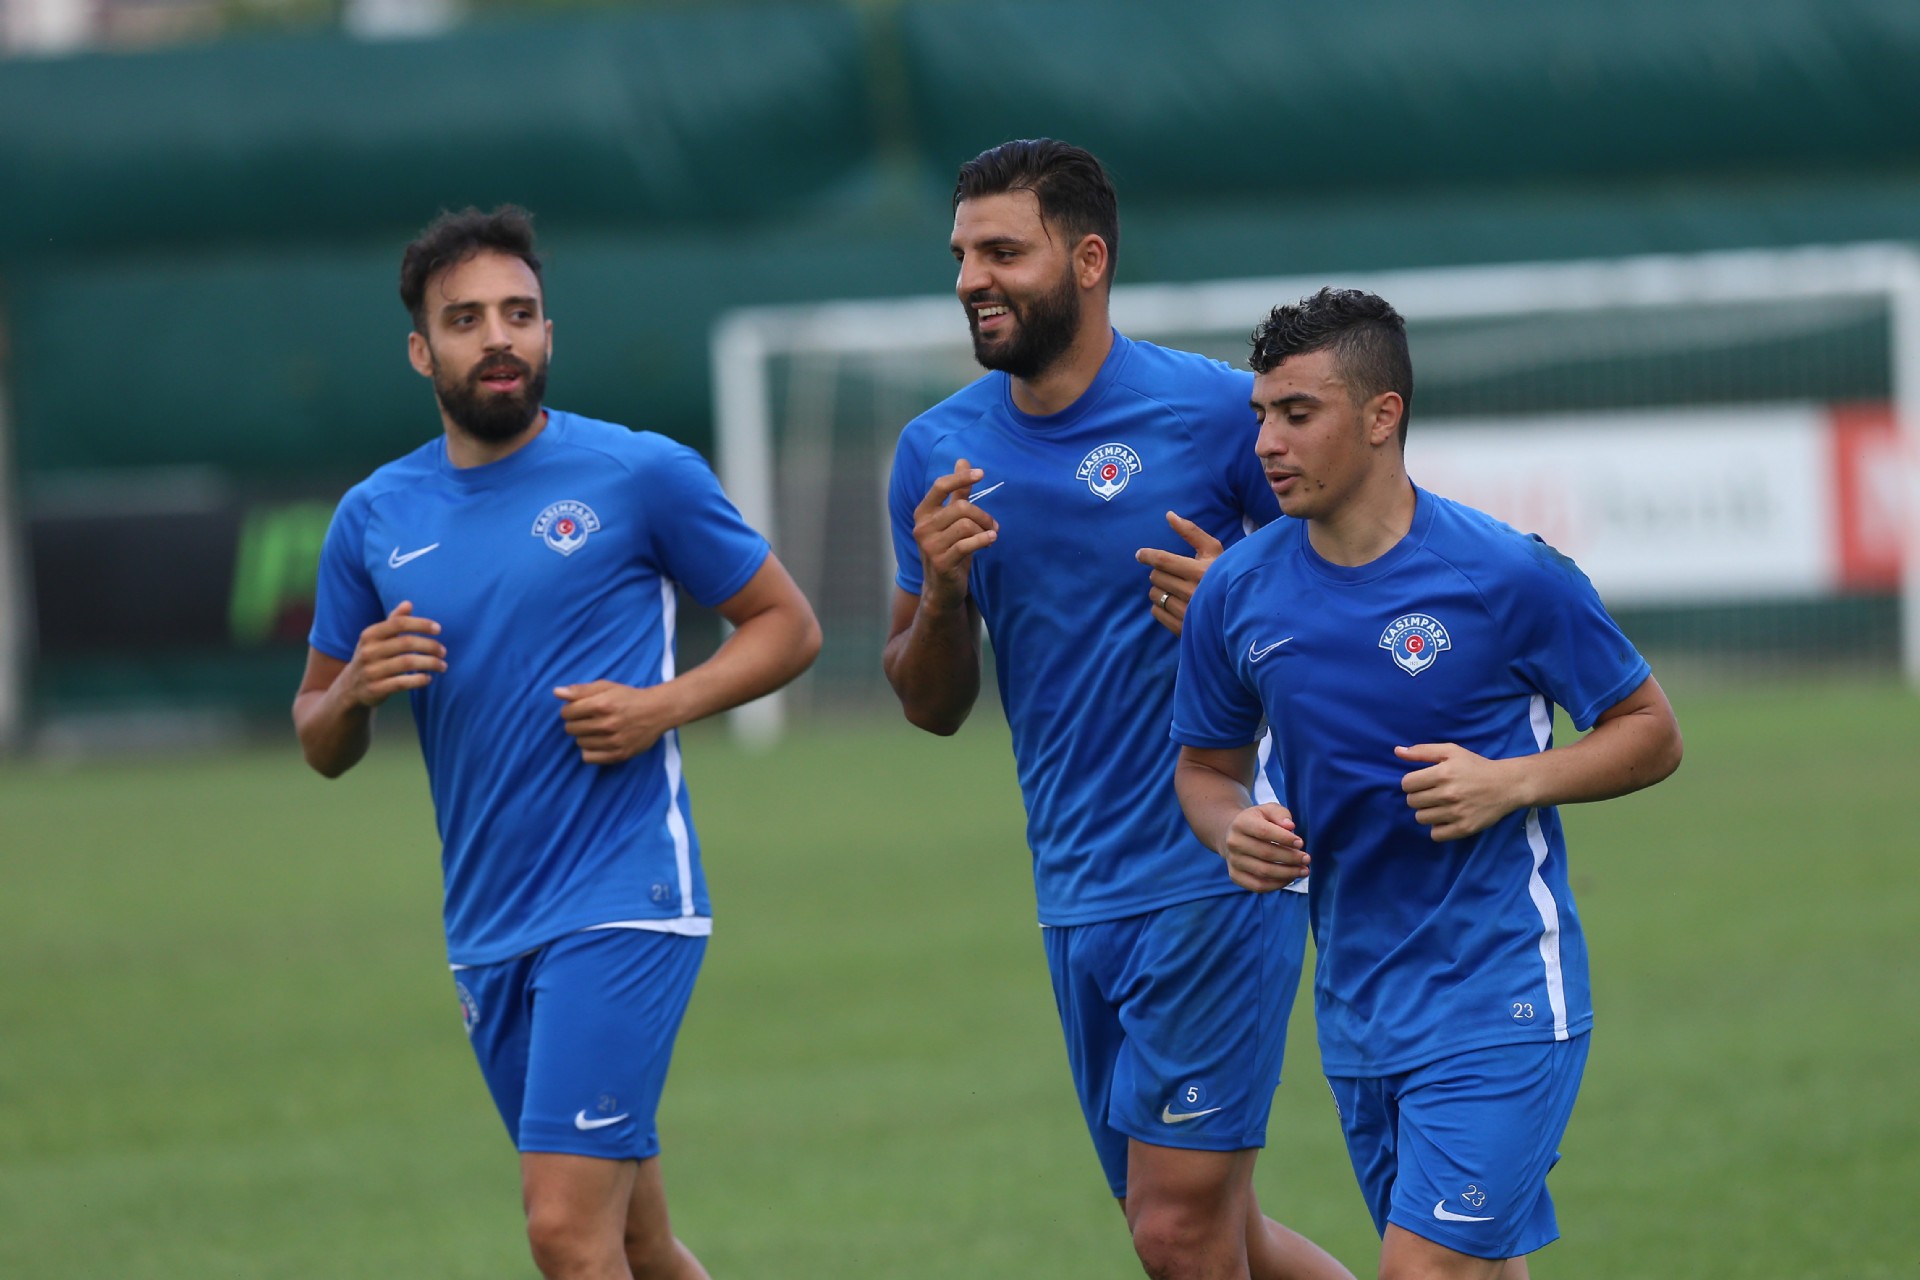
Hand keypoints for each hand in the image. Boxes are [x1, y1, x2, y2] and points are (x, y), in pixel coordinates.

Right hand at [341, 601, 444, 706]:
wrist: (351, 687)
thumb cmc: (372, 657)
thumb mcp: (377, 638)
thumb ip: (393, 621)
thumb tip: (408, 603)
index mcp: (370, 634)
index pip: (398, 623)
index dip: (420, 624)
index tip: (438, 629)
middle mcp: (369, 651)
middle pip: (406, 643)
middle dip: (430, 646)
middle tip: (443, 652)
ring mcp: (371, 671)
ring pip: (408, 663)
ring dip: (430, 663)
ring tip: (442, 666)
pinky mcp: (375, 688)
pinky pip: (402, 683)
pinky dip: (419, 680)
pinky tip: (428, 678)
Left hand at [555, 681, 675, 764]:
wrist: (658, 711)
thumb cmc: (629, 697)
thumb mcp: (606, 687)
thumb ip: (580, 690)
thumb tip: (556, 692)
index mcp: (603, 704)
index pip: (568, 712)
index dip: (569, 710)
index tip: (577, 709)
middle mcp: (608, 724)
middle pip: (571, 729)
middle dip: (575, 723)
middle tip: (587, 719)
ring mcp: (614, 741)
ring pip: (580, 743)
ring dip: (584, 736)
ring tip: (596, 730)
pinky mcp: (619, 754)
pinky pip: (589, 758)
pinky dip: (590, 750)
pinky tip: (598, 742)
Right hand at [913, 458, 998, 608]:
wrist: (941, 587)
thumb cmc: (949, 549)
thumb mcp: (952, 520)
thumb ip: (957, 492)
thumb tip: (962, 461)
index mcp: (923, 513)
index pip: (940, 486)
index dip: (961, 478)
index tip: (981, 473)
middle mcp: (922, 527)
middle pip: (960, 508)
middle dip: (983, 515)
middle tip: (993, 525)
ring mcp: (930, 545)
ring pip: (966, 525)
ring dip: (984, 530)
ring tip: (990, 536)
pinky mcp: (941, 561)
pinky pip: (968, 544)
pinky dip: (983, 540)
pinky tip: (990, 541)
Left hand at [1134, 511, 1223, 635]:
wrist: (1239, 610)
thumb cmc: (1223, 574)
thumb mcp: (1213, 551)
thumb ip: (1191, 532)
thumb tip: (1169, 515)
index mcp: (1201, 571)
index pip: (1163, 561)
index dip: (1147, 555)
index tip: (1140, 554)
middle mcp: (1193, 593)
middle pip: (1156, 577)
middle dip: (1159, 572)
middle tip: (1171, 574)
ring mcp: (1188, 613)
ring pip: (1155, 595)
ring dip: (1159, 589)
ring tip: (1174, 588)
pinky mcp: (1182, 629)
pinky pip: (1156, 612)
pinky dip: (1160, 606)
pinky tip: (1173, 603)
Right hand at [1220, 802, 1309, 891]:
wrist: (1233, 835)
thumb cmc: (1257, 821)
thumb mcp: (1267, 810)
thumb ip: (1280, 814)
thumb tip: (1290, 826)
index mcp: (1241, 823)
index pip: (1264, 832)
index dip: (1284, 838)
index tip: (1301, 843)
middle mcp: (1234, 843)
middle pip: (1266, 853)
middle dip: (1290, 858)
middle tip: (1307, 859)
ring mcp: (1233, 861)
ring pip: (1263, 872)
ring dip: (1287, 873)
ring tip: (1303, 871)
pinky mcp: (1235, 876)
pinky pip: (1258, 886)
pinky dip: (1277, 885)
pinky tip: (1290, 878)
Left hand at [1396, 742, 1523, 840]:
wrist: (1507, 785)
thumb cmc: (1476, 766)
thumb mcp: (1451, 751)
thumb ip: (1422, 751)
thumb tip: (1397, 751)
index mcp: (1443, 773)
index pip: (1407, 784)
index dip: (1412, 782)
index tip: (1423, 782)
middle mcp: (1448, 794)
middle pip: (1412, 802)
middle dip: (1418, 797)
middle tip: (1432, 793)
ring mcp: (1456, 813)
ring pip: (1421, 819)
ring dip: (1427, 812)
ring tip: (1440, 805)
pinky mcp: (1464, 828)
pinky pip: (1436, 835)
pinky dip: (1438, 828)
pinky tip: (1446, 818)